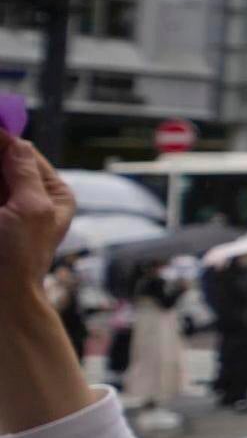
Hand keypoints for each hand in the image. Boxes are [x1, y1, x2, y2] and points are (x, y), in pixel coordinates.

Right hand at [0, 132, 74, 288]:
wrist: (0, 299)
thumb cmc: (19, 257)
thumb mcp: (30, 208)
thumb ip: (22, 171)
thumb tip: (16, 138)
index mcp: (51, 191)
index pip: (21, 150)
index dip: (1, 138)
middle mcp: (27, 194)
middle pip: (2, 161)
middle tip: (0, 191)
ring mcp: (5, 205)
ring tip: (0, 206)